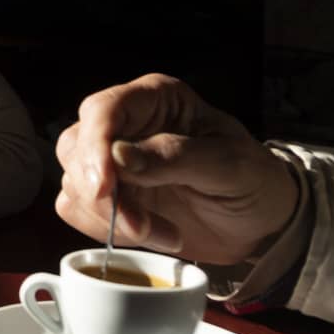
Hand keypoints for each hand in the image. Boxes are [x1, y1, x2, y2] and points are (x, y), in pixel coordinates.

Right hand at [54, 74, 300, 265]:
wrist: (261, 223)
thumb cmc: (254, 181)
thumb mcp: (230, 165)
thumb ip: (175, 157)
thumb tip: (118, 157)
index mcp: (155, 100)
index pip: (102, 110)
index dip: (95, 146)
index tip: (105, 187)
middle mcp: (125, 124)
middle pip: (76, 148)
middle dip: (103, 195)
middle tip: (143, 226)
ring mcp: (110, 161)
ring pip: (73, 183)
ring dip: (111, 218)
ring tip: (162, 232)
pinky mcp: (106, 196)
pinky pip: (76, 211)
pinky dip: (106, 231)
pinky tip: (149, 234)